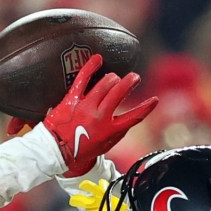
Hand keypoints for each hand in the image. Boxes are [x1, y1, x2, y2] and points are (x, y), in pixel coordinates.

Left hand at [44, 53, 155, 177]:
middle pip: (120, 92)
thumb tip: (127, 120)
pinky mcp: (72, 99)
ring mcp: (86, 106)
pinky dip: (91, 66)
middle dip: (130, 81)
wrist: (55, 152)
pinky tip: (98, 58)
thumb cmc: (79, 151)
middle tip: (134, 77)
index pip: (134, 117)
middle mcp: (100, 117)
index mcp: (110, 131)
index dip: (146, 107)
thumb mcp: (104, 146)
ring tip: (114, 78)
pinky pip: (82, 78)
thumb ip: (117, 132)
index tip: (155, 100)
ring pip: (106, 83)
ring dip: (113, 78)